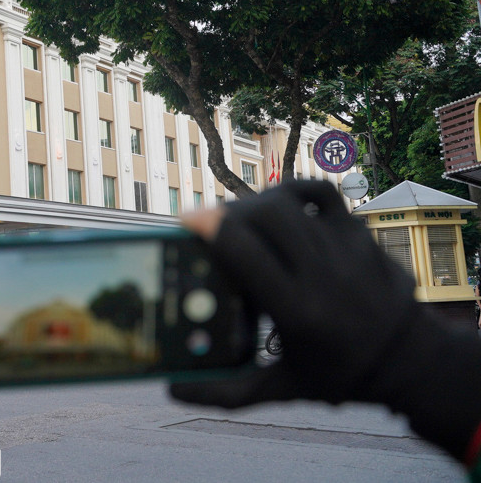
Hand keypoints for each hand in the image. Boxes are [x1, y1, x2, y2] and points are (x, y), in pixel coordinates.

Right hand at [169, 179, 480, 460]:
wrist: (410, 361)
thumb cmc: (338, 374)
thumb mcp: (282, 388)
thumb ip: (227, 392)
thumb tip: (173, 390)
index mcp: (297, 312)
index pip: (246, 251)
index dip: (212, 228)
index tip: (189, 222)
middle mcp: (323, 274)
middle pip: (266, 214)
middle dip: (232, 211)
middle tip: (216, 224)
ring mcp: (346, 249)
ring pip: (291, 200)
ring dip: (258, 203)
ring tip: (246, 218)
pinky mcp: (359, 234)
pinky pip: (321, 193)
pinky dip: (295, 192)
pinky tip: (282, 204)